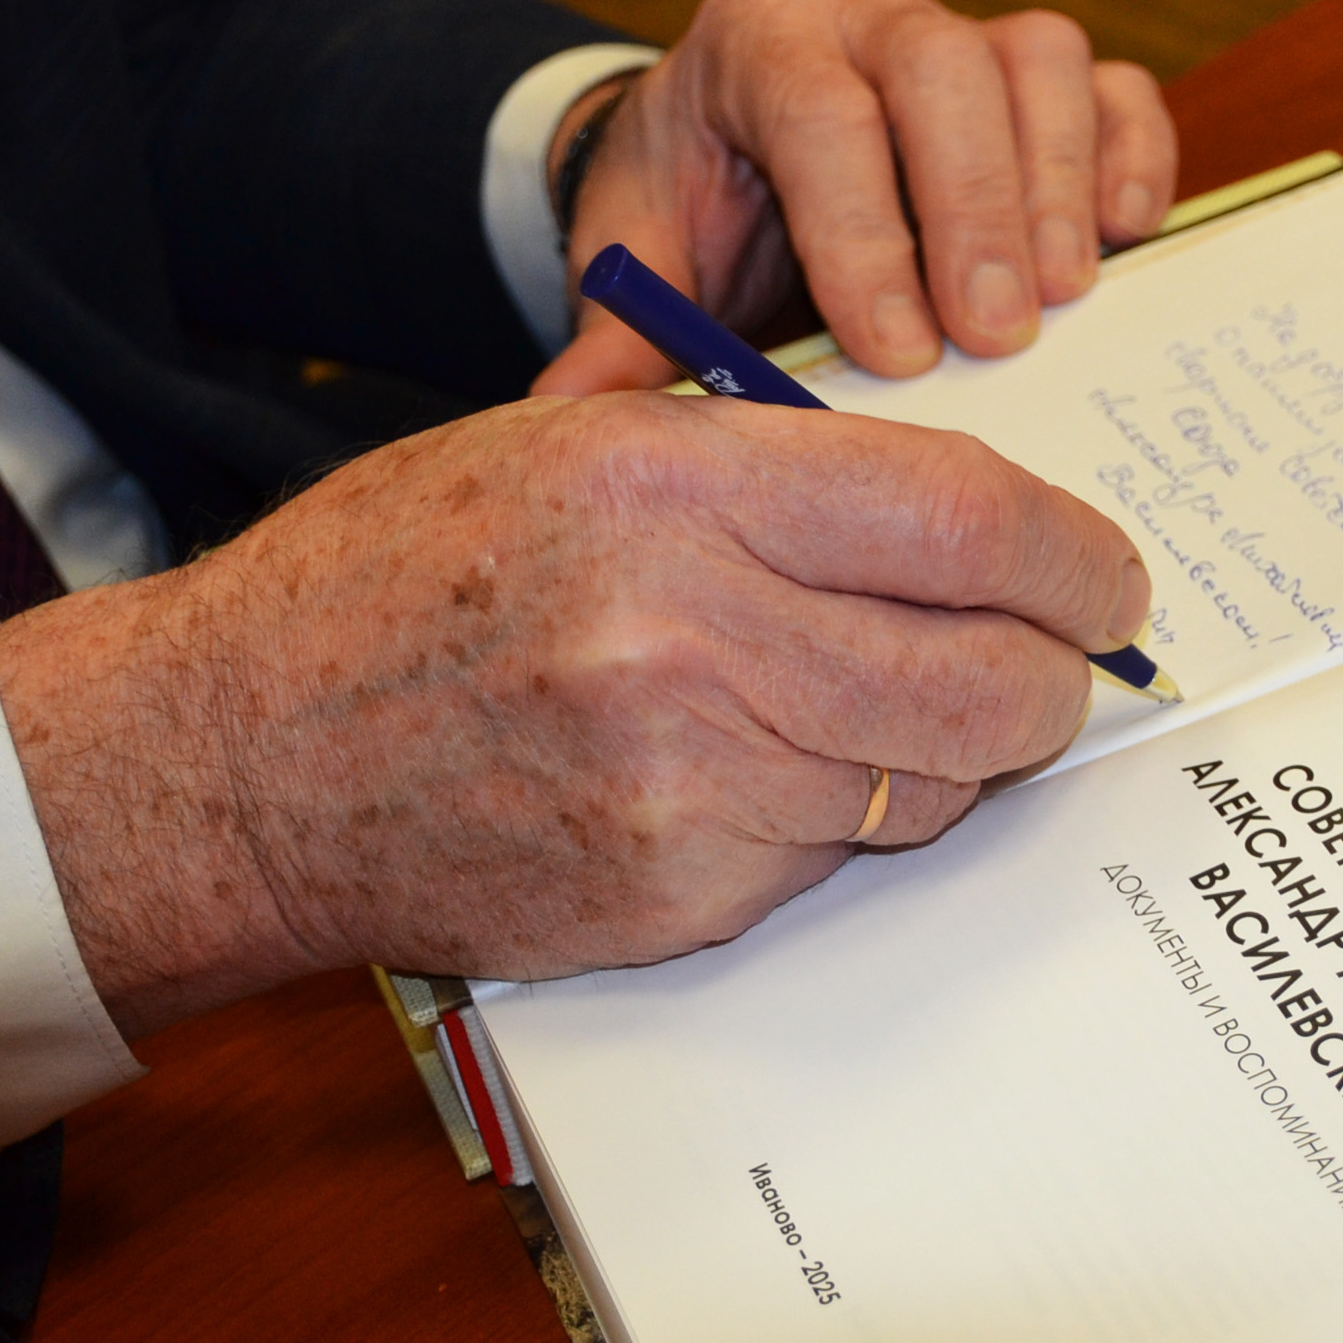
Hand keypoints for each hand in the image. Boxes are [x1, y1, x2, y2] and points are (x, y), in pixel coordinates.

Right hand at [0, 392, 1152, 1036]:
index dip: (1073, 555)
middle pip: (989, 674)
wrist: (234, 764)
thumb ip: (752, 462)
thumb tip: (948, 505)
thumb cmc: (386, 583)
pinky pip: (836, 861)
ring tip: (876, 714)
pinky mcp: (673, 895)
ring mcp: (684, 781)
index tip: (1108, 577)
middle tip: (1055, 667)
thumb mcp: (556, 448)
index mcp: (667, 482)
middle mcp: (689, 630)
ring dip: (946, 755)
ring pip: (931, 782)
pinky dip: (834, 822)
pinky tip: (754, 779)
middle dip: (1056, 676)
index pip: (961, 516)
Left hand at [532, 0, 1176, 397]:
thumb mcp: (643, 262)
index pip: (819, 112)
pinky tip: (1122, 240)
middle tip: (995, 336)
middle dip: (974, 208)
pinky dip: (1130, 158)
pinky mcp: (1040, 77)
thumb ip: (620, 335)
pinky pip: (1111, 86)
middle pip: (943, 67)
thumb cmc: (696, 210)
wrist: (732, 158)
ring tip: (1062, 300)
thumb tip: (565, 417)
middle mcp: (865, 13)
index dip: (863, 231)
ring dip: (1055, 184)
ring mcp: (965, 32)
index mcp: (756, 38)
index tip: (897, 349)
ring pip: (1037, 59)